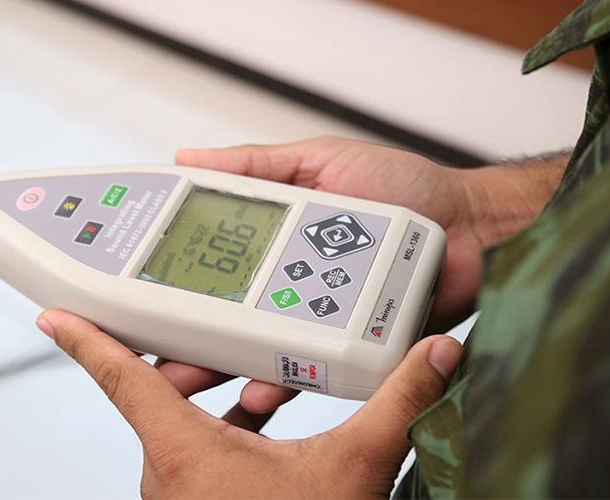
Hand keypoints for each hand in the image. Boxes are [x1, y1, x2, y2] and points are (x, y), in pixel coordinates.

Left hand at [37, 310, 462, 498]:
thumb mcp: (353, 467)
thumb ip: (397, 403)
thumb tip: (434, 356)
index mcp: (184, 451)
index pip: (120, 378)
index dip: (85, 340)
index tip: (53, 315)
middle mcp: (169, 472)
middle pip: (165, 392)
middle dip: (203, 362)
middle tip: (225, 338)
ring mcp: (179, 492)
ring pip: (185, 423)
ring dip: (223, 400)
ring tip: (265, 389)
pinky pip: (199, 450)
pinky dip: (228, 430)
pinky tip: (266, 426)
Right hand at [168, 137, 562, 416]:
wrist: (473, 225)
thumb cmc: (404, 187)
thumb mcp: (319, 160)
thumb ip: (256, 165)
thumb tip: (188, 158)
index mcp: (272, 245)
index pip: (209, 269)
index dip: (170, 283)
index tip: (136, 295)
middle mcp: (287, 286)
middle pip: (221, 320)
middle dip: (180, 340)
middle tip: (149, 354)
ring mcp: (315, 320)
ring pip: (255, 353)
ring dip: (218, 370)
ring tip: (187, 379)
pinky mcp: (347, 350)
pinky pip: (307, 374)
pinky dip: (279, 385)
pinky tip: (258, 390)